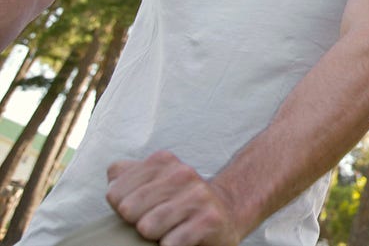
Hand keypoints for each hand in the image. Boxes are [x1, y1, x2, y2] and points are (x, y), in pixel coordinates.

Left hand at [106, 151, 243, 245]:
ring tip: (169, 230)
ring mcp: (198, 195)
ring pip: (147, 227)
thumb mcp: (154, 180)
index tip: (142, 209)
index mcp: (164, 161)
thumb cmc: (179, 201)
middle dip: (137, 223)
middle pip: (129, 210)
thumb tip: (113, 179)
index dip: (121, 209)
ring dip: (155, 236)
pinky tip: (182, 239)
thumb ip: (127, 175)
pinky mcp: (209, 220)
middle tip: (156, 222)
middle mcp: (182, 173)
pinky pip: (170, 243)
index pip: (115, 193)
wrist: (225, 212)